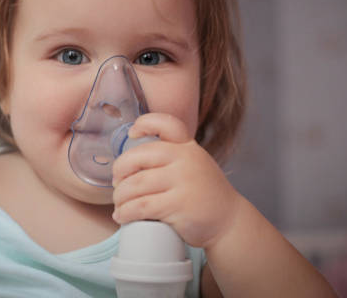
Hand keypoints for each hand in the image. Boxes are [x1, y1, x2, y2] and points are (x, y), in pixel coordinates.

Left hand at [111, 113, 242, 248]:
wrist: (229, 221)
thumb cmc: (204, 194)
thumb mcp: (194, 165)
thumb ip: (173, 157)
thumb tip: (130, 162)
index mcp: (187, 146)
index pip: (166, 123)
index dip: (144, 124)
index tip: (132, 134)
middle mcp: (185, 159)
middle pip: (137, 157)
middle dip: (119, 171)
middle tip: (117, 183)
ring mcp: (183, 181)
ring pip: (135, 184)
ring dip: (119, 197)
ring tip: (119, 205)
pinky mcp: (179, 205)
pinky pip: (141, 206)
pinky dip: (125, 212)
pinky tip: (121, 216)